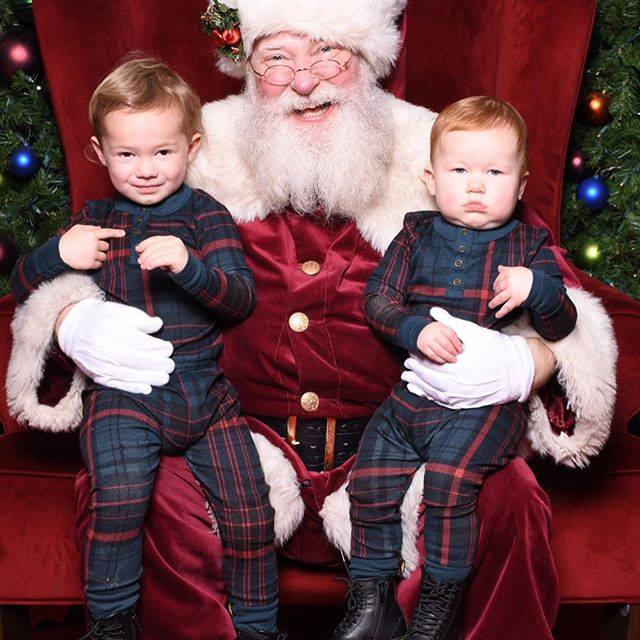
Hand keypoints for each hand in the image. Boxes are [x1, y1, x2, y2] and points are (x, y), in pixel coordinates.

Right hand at [57, 298, 174, 393]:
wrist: (73, 329)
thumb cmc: (102, 318)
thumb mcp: (120, 311)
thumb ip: (139, 318)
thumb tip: (158, 324)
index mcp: (108, 328)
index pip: (136, 340)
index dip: (155, 346)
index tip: (169, 348)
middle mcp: (101, 347)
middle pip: (132, 358)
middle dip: (154, 363)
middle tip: (170, 365)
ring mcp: (97, 363)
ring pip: (126, 373)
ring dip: (147, 377)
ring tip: (164, 378)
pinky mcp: (95, 375)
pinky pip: (115, 384)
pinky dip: (132, 387)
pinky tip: (147, 389)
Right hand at [59, 225, 124, 269]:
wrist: (59, 253)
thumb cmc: (68, 240)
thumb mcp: (77, 229)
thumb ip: (90, 228)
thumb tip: (100, 228)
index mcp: (92, 235)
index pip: (107, 233)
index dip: (116, 232)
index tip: (123, 233)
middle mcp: (94, 245)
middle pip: (106, 246)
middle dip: (101, 247)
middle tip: (91, 247)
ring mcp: (93, 255)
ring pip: (104, 256)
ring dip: (99, 255)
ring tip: (88, 254)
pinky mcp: (91, 264)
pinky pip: (99, 264)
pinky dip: (95, 263)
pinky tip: (87, 259)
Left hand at [136, 235, 187, 272]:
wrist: (188, 270)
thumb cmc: (174, 261)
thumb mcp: (164, 253)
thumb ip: (155, 250)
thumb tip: (139, 250)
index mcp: (171, 239)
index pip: (155, 239)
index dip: (144, 244)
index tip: (137, 249)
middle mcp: (175, 242)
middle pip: (155, 246)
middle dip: (145, 254)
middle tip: (139, 261)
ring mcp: (177, 249)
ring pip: (157, 253)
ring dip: (148, 260)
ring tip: (143, 266)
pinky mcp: (177, 257)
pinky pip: (161, 259)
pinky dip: (153, 263)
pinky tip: (149, 267)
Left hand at [401, 307, 533, 407]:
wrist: (518, 371)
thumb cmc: (496, 348)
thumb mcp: (474, 332)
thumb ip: (451, 322)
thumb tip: (433, 310)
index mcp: (461, 368)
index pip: (433, 365)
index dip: (419, 360)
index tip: (410, 354)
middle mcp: (462, 385)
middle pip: (432, 380)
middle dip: (417, 374)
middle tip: (406, 366)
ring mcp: (464, 397)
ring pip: (436, 394)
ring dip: (420, 387)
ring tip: (408, 380)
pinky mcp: (467, 403)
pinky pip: (444, 403)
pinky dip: (432, 398)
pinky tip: (423, 393)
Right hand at [416, 321, 462, 363]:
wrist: (420, 330)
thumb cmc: (435, 331)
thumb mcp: (443, 328)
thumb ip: (451, 335)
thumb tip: (460, 347)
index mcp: (440, 327)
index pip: (451, 335)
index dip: (457, 344)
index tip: (460, 350)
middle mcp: (433, 333)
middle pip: (446, 344)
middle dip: (453, 352)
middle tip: (456, 355)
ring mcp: (428, 341)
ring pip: (439, 351)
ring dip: (448, 357)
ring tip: (453, 359)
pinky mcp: (423, 347)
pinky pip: (432, 355)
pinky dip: (439, 359)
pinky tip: (444, 360)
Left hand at [489, 265, 532, 317]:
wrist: (539, 284)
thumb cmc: (529, 276)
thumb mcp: (518, 270)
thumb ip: (507, 269)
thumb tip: (499, 267)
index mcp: (509, 274)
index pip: (498, 279)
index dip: (495, 283)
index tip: (495, 286)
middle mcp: (509, 283)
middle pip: (498, 288)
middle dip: (496, 292)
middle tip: (496, 295)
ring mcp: (512, 292)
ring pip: (499, 298)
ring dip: (494, 302)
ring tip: (491, 305)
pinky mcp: (516, 300)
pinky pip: (506, 307)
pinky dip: (501, 312)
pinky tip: (497, 315)